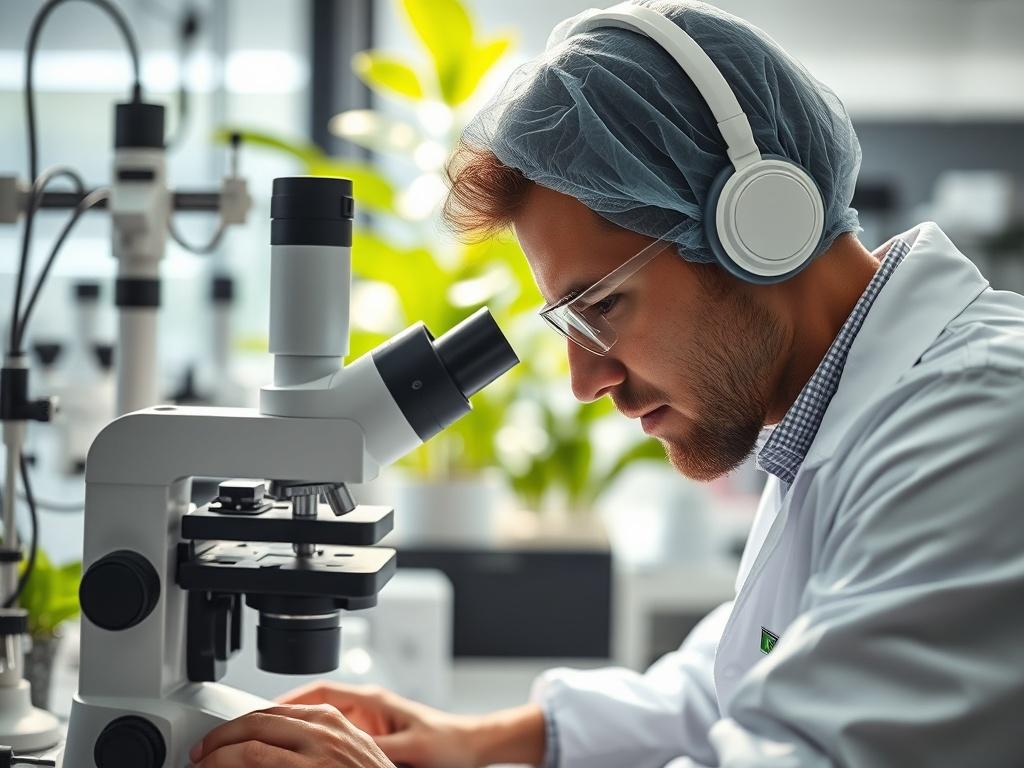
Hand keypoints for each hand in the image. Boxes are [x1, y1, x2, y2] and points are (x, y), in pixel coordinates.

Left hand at [189, 703, 394, 767]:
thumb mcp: (349, 751)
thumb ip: (318, 741)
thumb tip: (277, 744)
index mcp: (331, 719)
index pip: (272, 712)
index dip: (239, 726)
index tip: (222, 739)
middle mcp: (322, 731)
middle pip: (257, 723)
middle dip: (221, 739)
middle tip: (202, 754)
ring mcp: (317, 756)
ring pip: (252, 746)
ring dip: (219, 756)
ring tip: (204, 766)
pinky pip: (261, 767)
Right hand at [276, 682, 481, 767]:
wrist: (470, 746)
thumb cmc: (446, 742)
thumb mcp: (408, 747)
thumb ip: (377, 748)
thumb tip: (341, 751)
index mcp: (372, 700)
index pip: (321, 692)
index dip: (288, 701)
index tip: (262, 712)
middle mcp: (367, 707)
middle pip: (314, 706)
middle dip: (282, 716)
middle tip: (253, 731)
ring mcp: (368, 721)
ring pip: (321, 722)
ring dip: (296, 730)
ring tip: (268, 744)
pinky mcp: (372, 737)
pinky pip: (335, 736)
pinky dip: (314, 743)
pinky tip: (301, 757)